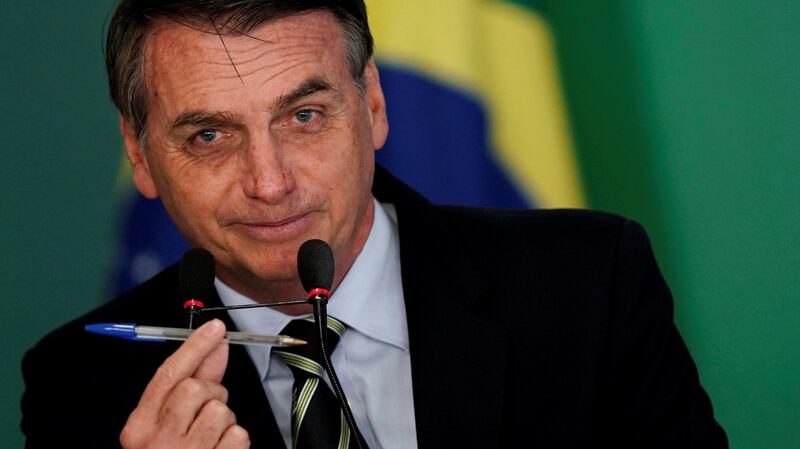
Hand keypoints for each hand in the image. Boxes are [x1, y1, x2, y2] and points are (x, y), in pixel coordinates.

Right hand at [120, 319, 249, 448]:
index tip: (215, 329)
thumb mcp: (164, 425)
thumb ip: (190, 384)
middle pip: (196, 389)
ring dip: (224, 418)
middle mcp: (157, 442)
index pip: (168, 376)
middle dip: (211, 392)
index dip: (194, 347)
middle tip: (207, 410)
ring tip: (211, 435)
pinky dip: (236, 439)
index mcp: (138, 428)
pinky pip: (238, 434)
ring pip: (221, 409)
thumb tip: (214, 347)